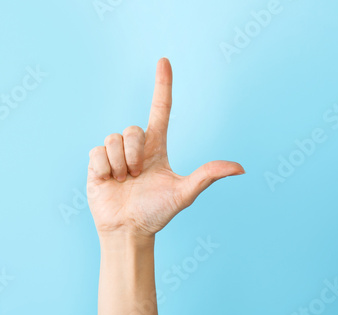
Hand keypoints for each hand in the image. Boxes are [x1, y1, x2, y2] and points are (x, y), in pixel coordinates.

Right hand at [87, 58, 243, 237]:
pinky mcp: (97, 163)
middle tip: (136, 176)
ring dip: (120, 164)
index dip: (163, 85)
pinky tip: (109, 182)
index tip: (164, 61)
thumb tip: (240, 167)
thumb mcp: (183, 193)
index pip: (161, 110)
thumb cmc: (156, 213)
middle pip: (133, 129)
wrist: (128, 231)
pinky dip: (105, 169)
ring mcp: (115, 154)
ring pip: (114, 139)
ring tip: (123, 181)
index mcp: (156, 147)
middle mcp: (135, 147)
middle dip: (134, 154)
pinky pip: (98, 151)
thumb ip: (207, 176)